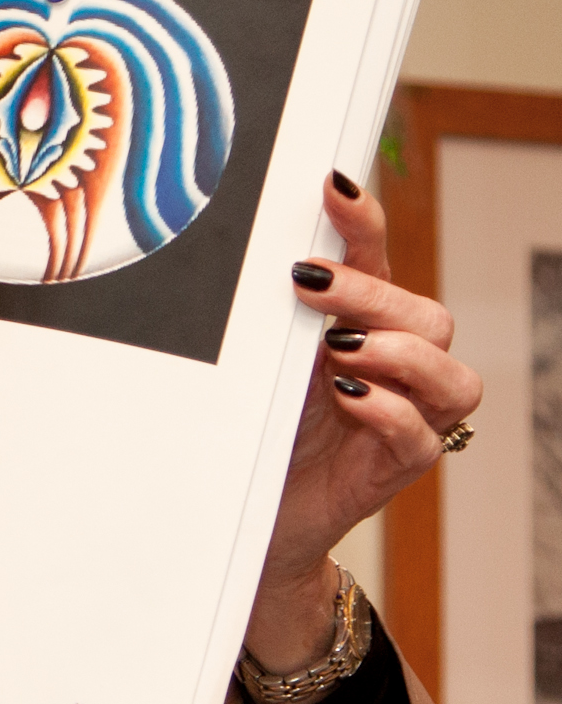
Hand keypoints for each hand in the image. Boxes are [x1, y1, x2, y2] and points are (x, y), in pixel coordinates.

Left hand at [246, 175, 480, 671]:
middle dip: (371, 296)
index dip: (363, 223)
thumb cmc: (264, 437)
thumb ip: (276, 324)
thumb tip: (260, 268)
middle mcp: (401, 368)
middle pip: (425, 315)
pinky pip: (423, 434)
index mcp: (366, 327)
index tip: (331, 186)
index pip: (380, 262)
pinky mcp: (400, 467)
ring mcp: (410, 418)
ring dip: (397, 354)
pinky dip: (391, 411)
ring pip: (450, 374)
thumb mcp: (265, 369)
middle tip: (310, 287)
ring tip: (339, 353)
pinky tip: (351, 399)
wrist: (254, 517)